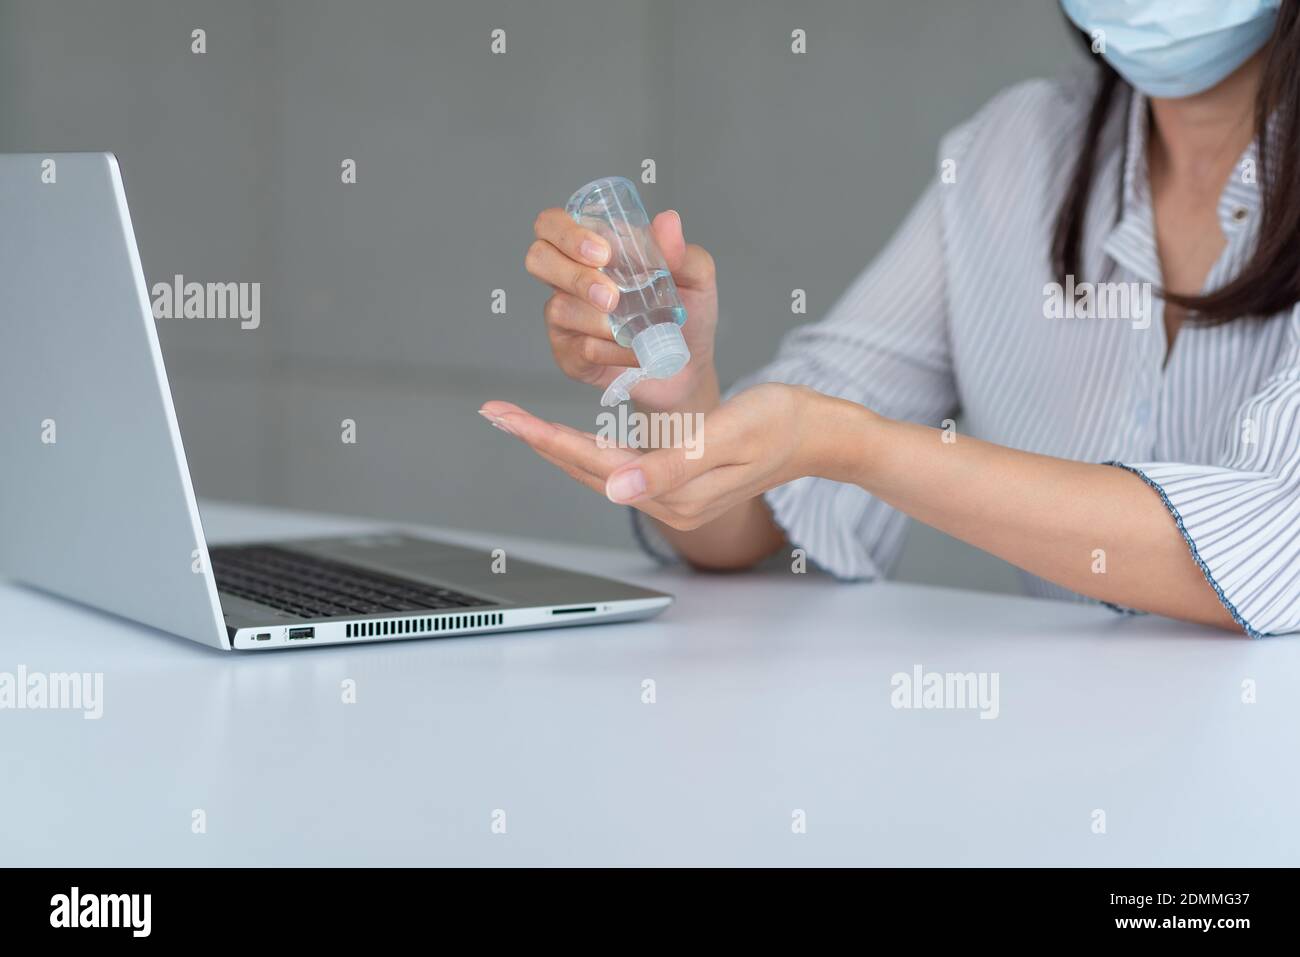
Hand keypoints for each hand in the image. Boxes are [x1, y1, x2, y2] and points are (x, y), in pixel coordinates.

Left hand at [480, 384, 867, 529]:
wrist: (821, 434)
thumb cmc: (782, 422)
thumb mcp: (729, 435)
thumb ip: (672, 464)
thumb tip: (615, 489)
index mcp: (674, 490)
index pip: (593, 463)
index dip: (545, 437)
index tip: (505, 416)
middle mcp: (667, 499)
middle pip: (586, 469)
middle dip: (537, 440)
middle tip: (495, 413)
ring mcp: (672, 492)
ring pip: (598, 468)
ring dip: (555, 444)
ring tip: (517, 420)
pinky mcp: (677, 479)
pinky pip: (619, 465)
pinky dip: (586, 446)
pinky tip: (568, 435)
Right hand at [526, 206, 718, 412]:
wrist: (689, 368)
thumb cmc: (686, 314)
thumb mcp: (695, 277)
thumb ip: (680, 251)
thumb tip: (668, 221)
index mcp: (592, 248)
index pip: (553, 224)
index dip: (567, 233)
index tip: (604, 254)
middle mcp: (569, 278)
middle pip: (538, 259)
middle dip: (573, 275)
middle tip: (611, 296)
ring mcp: (565, 317)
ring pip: (560, 309)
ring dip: (601, 321)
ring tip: (636, 330)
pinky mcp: (569, 355)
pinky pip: (581, 349)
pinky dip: (614, 352)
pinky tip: (636, 352)